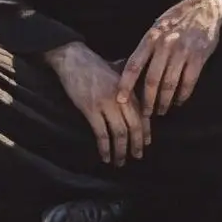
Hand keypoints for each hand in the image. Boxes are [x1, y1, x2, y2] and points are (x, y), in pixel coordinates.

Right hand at [45, 38, 149, 165]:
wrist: (74, 59)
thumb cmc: (96, 65)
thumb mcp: (118, 71)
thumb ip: (128, 83)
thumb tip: (138, 94)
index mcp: (129, 87)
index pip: (142, 113)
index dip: (145, 130)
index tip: (146, 143)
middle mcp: (121, 96)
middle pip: (134, 125)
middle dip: (136, 143)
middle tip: (137, 157)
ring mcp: (106, 102)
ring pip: (119, 131)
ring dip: (121, 150)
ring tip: (120, 162)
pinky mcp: (91, 108)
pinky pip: (101, 133)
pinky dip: (105, 147)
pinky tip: (105, 156)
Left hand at [119, 0, 221, 118]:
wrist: (205, 6)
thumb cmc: (176, 19)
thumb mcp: (157, 28)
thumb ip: (146, 48)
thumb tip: (127, 73)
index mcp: (151, 38)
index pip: (134, 65)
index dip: (125, 85)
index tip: (120, 101)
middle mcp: (165, 44)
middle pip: (152, 80)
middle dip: (147, 101)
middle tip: (145, 114)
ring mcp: (183, 50)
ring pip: (169, 84)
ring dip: (164, 102)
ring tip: (162, 110)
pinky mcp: (198, 55)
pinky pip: (188, 82)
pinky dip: (183, 95)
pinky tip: (179, 101)